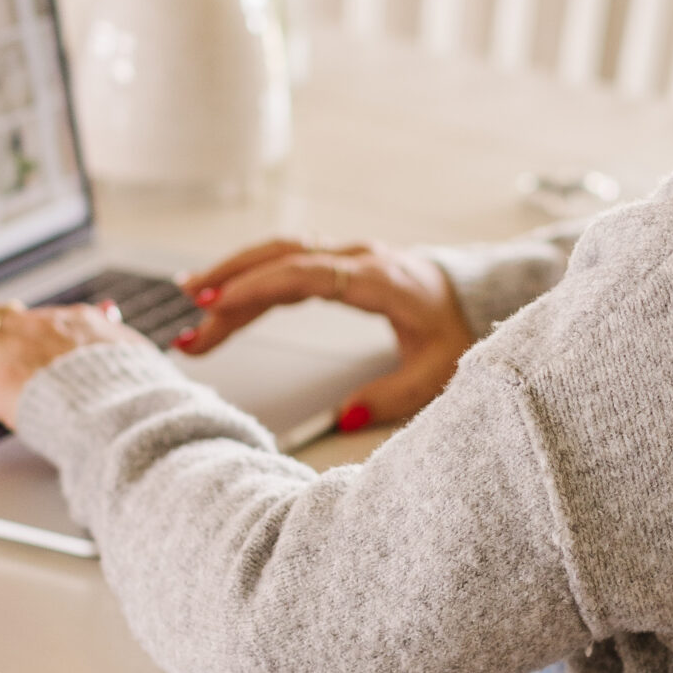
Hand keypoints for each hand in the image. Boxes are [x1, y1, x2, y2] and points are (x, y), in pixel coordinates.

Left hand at [0, 301, 147, 430]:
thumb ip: (128, 358)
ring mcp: (13, 353)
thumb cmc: (144, 401)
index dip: (10, 330)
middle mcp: (39, 328)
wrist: (131, 415)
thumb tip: (138, 363)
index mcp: (77, 323)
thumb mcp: (143, 366)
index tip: (2, 342)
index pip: (31, 318)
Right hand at [176, 240, 472, 429]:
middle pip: (283, 256)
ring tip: (194, 302)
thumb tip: (343, 418)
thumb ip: (392, 396)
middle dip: (234, 280)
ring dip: (237, 275)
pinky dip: (255, 278)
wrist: (478, 296)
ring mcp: (348, 256)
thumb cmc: (458, 331)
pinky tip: (226, 296)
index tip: (220, 306)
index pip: (306, 273)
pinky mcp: (340, 264)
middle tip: (194, 311)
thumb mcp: (437, 372)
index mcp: (381, 278)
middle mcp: (360, 257)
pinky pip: (289, 264)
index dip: (258, 286)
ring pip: (281, 254)